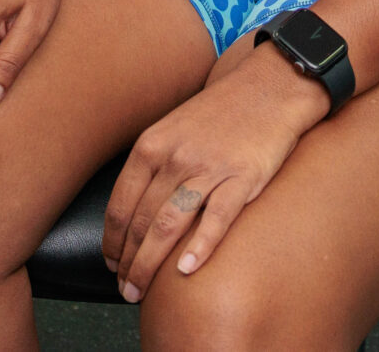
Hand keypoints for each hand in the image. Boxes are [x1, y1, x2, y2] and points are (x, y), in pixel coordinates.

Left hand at [102, 33, 330, 300]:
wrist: (268, 88)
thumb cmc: (220, 114)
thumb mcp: (174, 129)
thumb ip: (154, 165)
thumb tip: (134, 209)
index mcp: (152, 145)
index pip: (121, 203)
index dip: (112, 240)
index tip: (110, 263)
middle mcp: (174, 157)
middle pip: (141, 220)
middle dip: (128, 261)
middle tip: (124, 289)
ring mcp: (208, 168)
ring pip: (169, 225)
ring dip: (150, 264)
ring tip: (141, 290)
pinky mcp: (242, 177)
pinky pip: (216, 219)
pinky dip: (198, 247)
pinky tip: (186, 271)